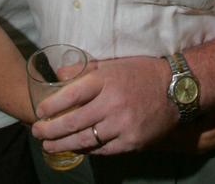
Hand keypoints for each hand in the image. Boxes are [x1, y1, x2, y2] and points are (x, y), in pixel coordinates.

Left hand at [31, 55, 177, 155]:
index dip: (52, 105)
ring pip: (86, 139)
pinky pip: (104, 149)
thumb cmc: (142, 72)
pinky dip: (88, 150)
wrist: (176, 89)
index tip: (39, 112)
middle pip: (74, 121)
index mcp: (106, 79)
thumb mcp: (114, 63)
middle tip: (37, 133)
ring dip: (65, 144)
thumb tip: (59, 75)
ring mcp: (122, 124)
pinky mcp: (132, 141)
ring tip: (50, 146)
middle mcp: (112, 102)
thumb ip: (86, 68)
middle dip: (51, 130)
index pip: (72, 94)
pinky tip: (77, 149)